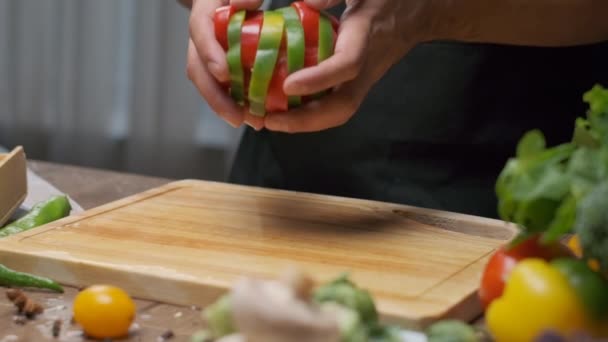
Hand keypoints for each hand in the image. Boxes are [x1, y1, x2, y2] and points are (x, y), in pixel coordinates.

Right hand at [187, 0, 266, 129]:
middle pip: (197, 68)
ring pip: (207, 82)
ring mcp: (206, 53)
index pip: (199, 30)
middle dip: (215, 95)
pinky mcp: (218, 65)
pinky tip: (253, 116)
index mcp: (204, 11)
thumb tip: (242, 3)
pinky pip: (220, 86)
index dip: (209, 53)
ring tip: (250, 122)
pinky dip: (234, 102)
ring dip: (225, 106)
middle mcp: (200, 36)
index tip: (223, 73)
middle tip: (236, 117)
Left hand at [264, 0, 434, 132]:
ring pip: (339, 111)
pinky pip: (336, 106)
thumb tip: (308, 3)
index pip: (347, 65)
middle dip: (306, 119)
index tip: (288, 85)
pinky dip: (310, 115)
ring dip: (305, 123)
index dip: (319, 79)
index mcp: (366, 37)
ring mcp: (364, 80)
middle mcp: (367, 66)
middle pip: (342, 105)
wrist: (417, 13)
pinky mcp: (358, 84)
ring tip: (272, 121)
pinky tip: (285, 112)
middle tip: (271, 120)